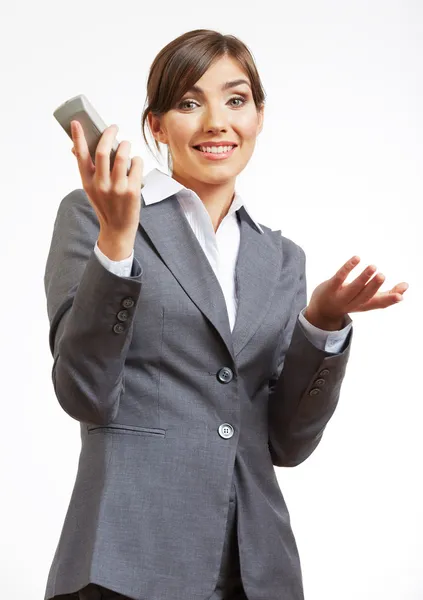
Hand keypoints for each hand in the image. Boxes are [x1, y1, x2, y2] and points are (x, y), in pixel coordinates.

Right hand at [70, 120, 143, 243]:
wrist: (117, 229)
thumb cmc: (105, 205)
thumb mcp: (91, 189)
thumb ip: (87, 169)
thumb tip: (75, 147)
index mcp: (87, 182)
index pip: (80, 156)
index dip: (78, 137)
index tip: (76, 122)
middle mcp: (100, 184)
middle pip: (103, 151)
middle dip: (109, 134)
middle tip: (114, 128)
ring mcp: (117, 188)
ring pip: (122, 156)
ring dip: (125, 145)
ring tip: (126, 144)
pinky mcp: (132, 191)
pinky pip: (136, 165)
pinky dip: (137, 159)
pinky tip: (136, 162)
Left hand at [304, 255, 408, 329]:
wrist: (321, 311)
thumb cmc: (350, 301)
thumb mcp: (367, 300)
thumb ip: (387, 294)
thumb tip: (406, 286)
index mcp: (364, 305)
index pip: (378, 304)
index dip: (389, 301)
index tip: (400, 296)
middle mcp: (352, 303)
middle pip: (364, 296)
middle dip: (374, 286)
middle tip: (382, 276)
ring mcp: (340, 296)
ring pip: (353, 288)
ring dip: (363, 277)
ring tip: (373, 266)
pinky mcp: (330, 287)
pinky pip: (339, 277)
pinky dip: (348, 267)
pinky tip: (356, 258)